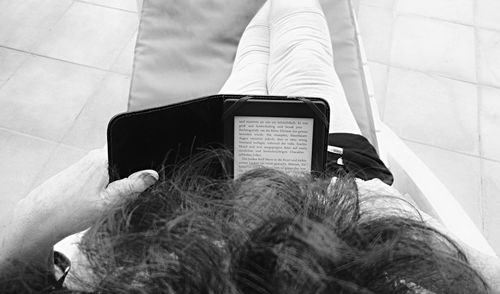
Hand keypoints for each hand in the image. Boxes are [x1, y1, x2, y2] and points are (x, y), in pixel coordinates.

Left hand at [12, 147, 158, 244]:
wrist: (37, 219)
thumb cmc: (68, 211)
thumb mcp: (107, 202)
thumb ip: (131, 186)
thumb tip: (152, 174)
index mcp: (103, 158)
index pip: (132, 151)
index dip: (140, 166)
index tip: (138, 185)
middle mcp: (93, 156)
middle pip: (123, 162)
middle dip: (126, 181)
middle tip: (117, 200)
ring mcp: (84, 164)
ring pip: (111, 172)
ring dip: (113, 187)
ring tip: (101, 203)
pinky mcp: (78, 172)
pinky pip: (99, 177)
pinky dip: (101, 190)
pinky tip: (92, 203)